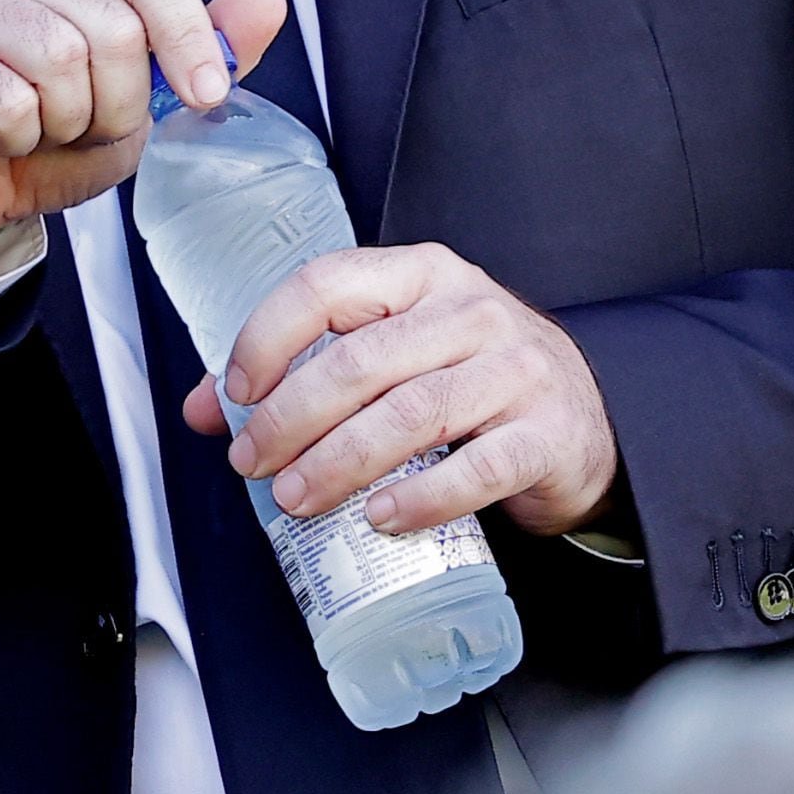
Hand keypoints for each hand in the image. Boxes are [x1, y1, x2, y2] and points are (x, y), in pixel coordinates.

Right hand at [0, 0, 288, 279]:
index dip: (188, 36)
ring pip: (59, 59)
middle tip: (87, 129)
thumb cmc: (52, 138)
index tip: (205, 96)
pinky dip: (17, 140)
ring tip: (42, 131)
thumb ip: (205, 50)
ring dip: (66, 123)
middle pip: (111, 27)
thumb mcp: (146, 99)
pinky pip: (7, 100)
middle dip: (118, 104)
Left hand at [184, 243, 619, 537]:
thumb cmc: (472, 383)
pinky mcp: (546, 435)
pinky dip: (421, 497)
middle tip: (251, 462)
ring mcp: (514, 370)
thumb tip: (206, 410)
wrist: (588, 422)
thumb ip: (307, 370)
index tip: (235, 393)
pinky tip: (380, 518)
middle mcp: (470, 311)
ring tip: (296, 499)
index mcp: (420, 276)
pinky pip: (477, 469)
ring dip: (341, 461)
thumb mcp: (396, 355)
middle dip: (291, 415)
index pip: (327, 284)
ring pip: (412, 412)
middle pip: (361, 359)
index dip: (268, 336)